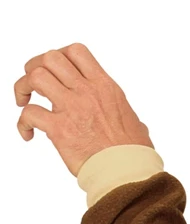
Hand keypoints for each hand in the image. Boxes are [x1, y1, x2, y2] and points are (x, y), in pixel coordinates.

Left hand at [14, 43, 153, 176]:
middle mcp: (88, 91)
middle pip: (51, 58)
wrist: (128, 171)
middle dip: (35, 67)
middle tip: (34, 85)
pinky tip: (27, 134)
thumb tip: (133, 123)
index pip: (76, 52)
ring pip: (36, 77)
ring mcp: (72, 108)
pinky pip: (29, 114)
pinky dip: (22, 123)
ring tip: (24, 102)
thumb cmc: (133, 152)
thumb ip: (123, 114)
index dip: (58, 56)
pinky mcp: (59, 129)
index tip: (55, 72)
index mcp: (105, 86)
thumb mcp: (134, 120)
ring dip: (23, 87)